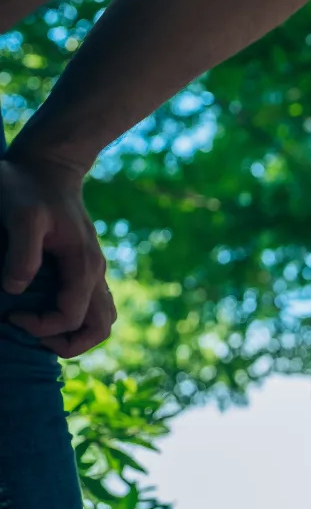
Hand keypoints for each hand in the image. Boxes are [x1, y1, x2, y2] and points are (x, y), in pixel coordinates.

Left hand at [0, 151, 113, 356]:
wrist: (48, 166)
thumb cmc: (28, 188)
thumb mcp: (21, 217)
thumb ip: (23, 254)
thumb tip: (15, 289)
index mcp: (84, 266)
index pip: (72, 317)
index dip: (41, 326)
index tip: (11, 314)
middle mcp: (95, 273)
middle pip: (100, 328)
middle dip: (67, 343)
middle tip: (31, 332)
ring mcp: (93, 271)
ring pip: (101, 320)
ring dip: (73, 334)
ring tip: (39, 328)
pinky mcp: (84, 268)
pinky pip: (92, 306)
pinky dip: (74, 319)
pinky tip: (44, 309)